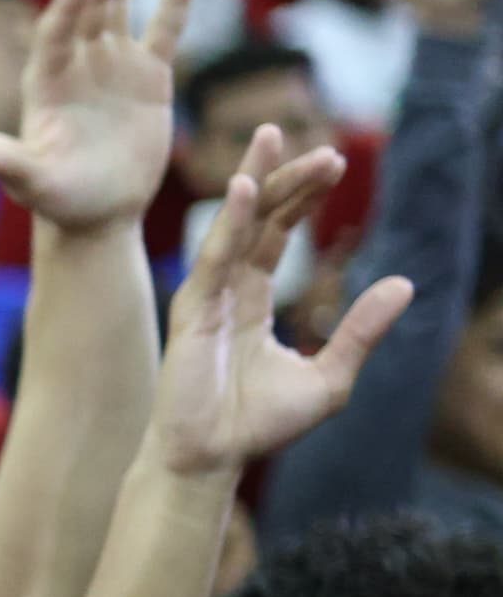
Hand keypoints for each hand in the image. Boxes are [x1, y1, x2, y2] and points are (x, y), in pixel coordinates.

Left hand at [0, 0, 188, 230]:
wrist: (98, 214)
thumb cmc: (60, 201)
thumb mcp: (33, 184)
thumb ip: (7, 164)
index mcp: (46, 83)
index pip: (57, 33)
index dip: (70, 4)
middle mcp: (77, 65)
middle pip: (88, 7)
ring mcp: (112, 65)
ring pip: (119, 7)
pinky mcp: (148, 76)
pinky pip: (164, 32)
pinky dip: (174, 3)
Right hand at [150, 128, 413, 477]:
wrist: (213, 459)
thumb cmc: (258, 425)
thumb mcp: (330, 375)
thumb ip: (361, 329)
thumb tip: (405, 283)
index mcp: (251, 301)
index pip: (277, 235)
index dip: (303, 198)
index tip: (336, 164)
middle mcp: (226, 289)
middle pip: (258, 218)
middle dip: (286, 178)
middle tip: (323, 147)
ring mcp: (206, 296)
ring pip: (236, 225)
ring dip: (256, 180)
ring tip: (272, 137)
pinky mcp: (192, 310)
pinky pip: (216, 256)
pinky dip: (232, 221)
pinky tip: (248, 188)